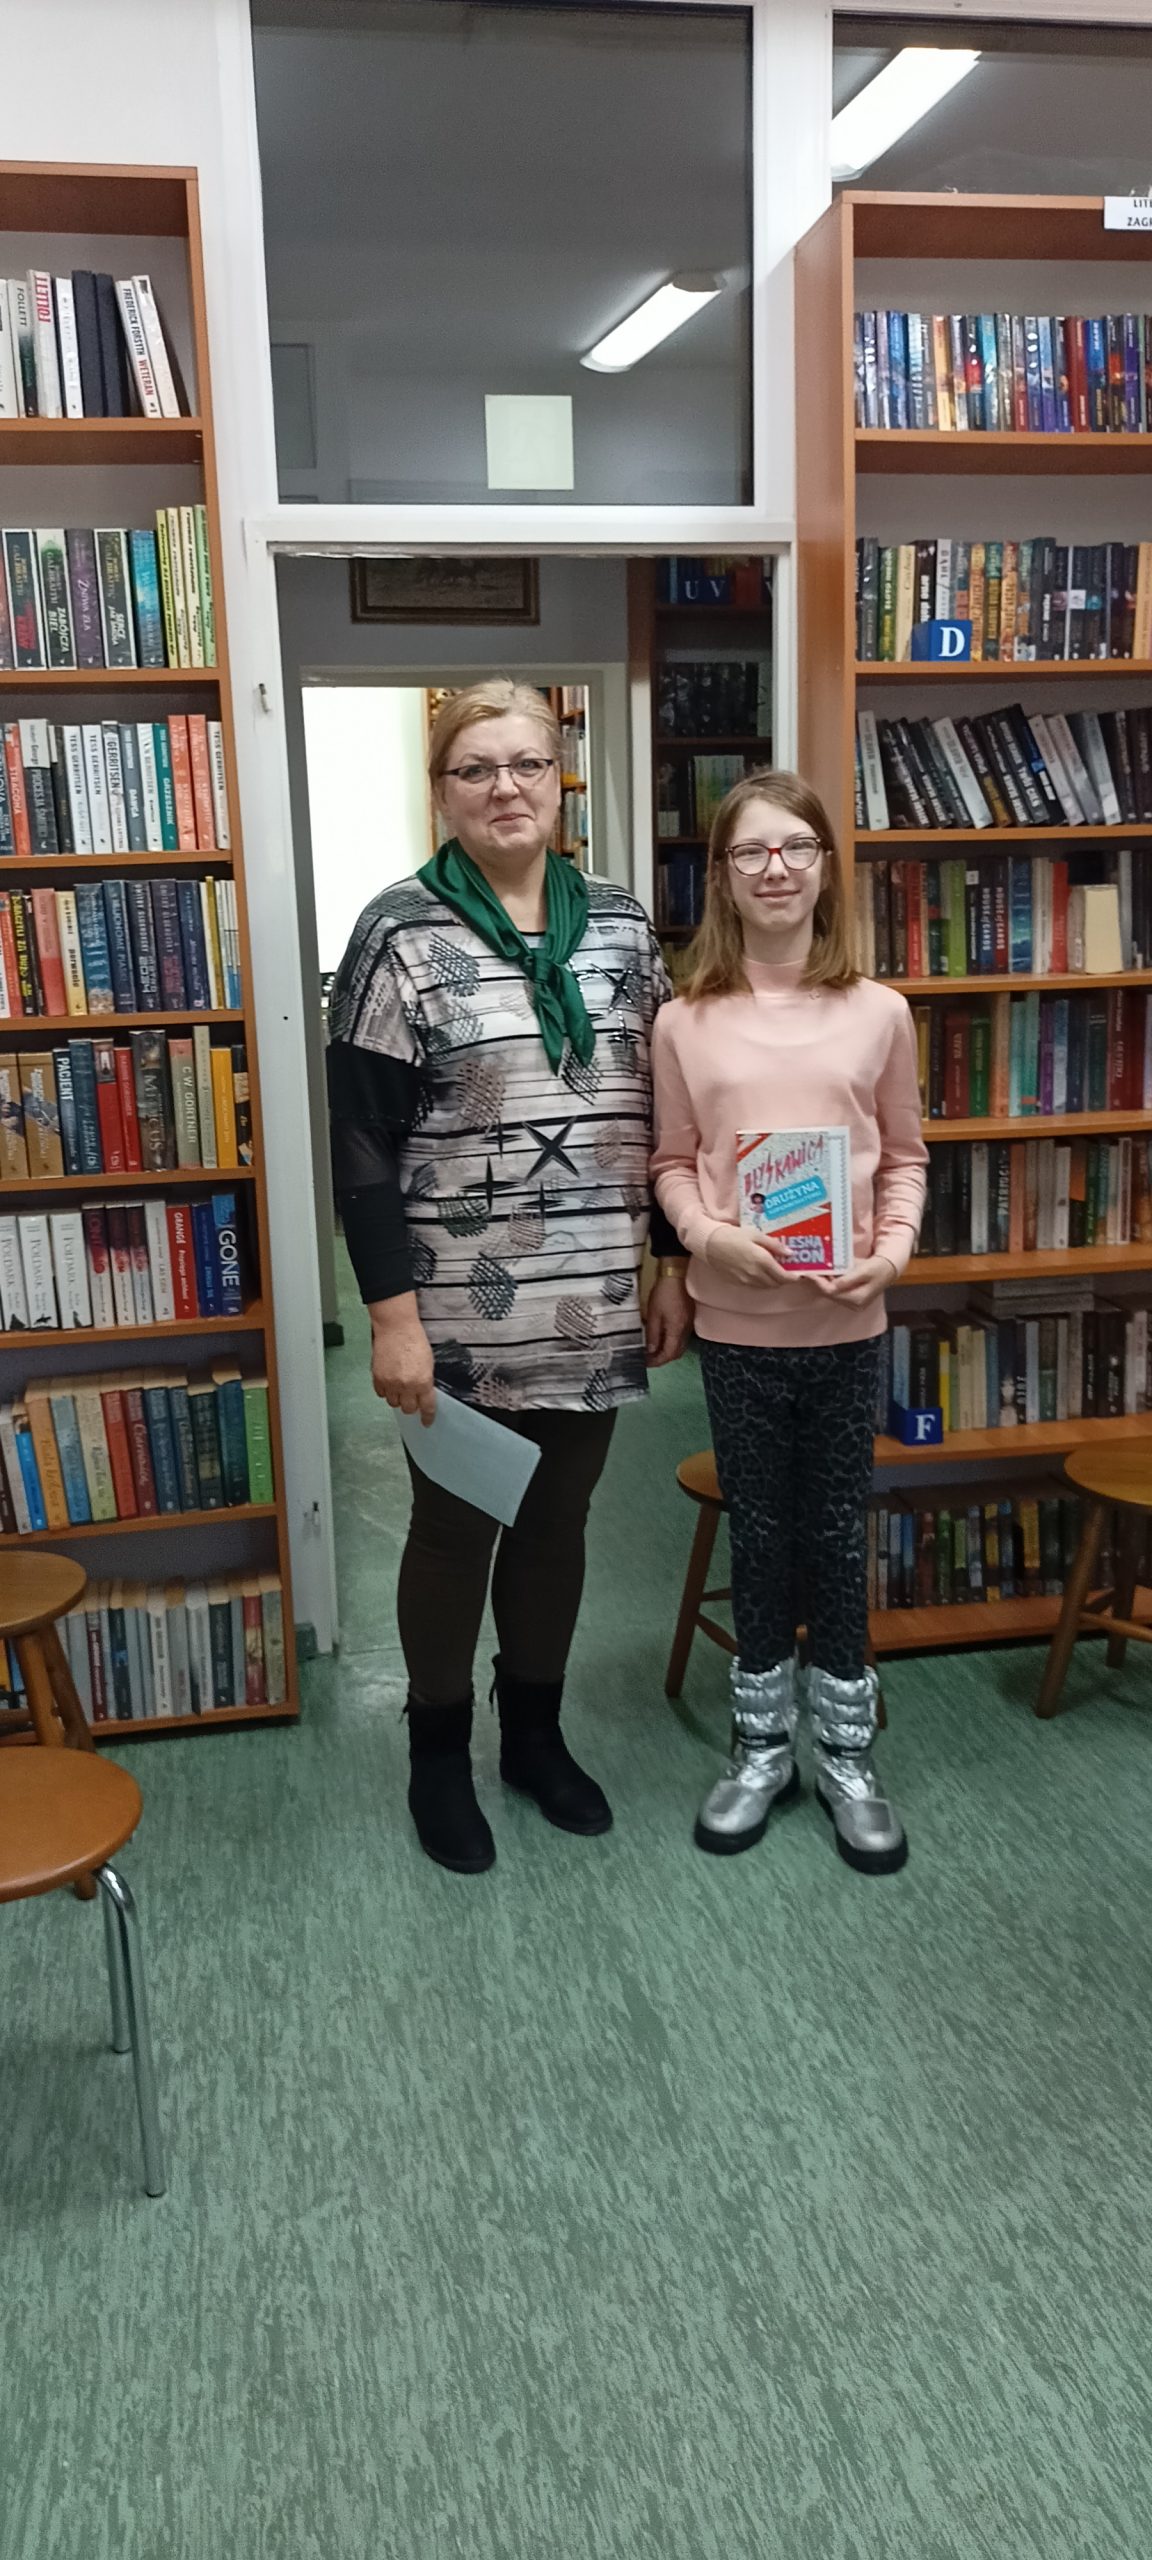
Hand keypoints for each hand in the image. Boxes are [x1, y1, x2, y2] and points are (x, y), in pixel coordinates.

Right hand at [368, 1293, 436, 1423]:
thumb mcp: (428, 1363)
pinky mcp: (378, 1378)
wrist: (396, 1328)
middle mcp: (406, 1386)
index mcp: (423, 1382)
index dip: (427, 1417)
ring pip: (393, 1403)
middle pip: (408, 1408)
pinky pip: (381, 1394)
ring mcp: (390, 1383)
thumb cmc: (415, 1341)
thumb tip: (421, 1394)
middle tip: (411, 1397)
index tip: (426, 1422)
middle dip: (411, 1405)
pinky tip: (389, 1383)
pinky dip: (385, 1391)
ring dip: (397, 1398)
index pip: (426, 1407)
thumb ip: (425, 1381)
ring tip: (399, 1387)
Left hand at [645, 1273, 692, 1366]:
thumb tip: (651, 1350)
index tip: (646, 1363)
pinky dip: (672, 1341)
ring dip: (668, 1350)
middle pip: (677, 1352)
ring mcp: (689, 1324)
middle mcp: (686, 1330)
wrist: (676, 1274)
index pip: (669, 1354)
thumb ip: (653, 1334)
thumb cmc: (664, 1292)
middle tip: (649, 1358)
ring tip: (653, 1349)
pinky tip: (663, 1337)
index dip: (657, 1361)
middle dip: (663, 1358)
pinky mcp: (689, 1318)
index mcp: (677, 1330)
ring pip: (680, 1345)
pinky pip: (682, 1336)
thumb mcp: (653, 1314)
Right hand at [704, 1225, 797, 1288]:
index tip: (797, 1273)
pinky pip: (756, 1286)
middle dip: (784, 1279)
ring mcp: (747, 1280)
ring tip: (774, 1271)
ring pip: (766, 1287)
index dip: (793, 1277)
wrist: (710, 1244)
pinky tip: (760, 1273)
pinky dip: (762, 1282)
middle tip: (787, 1271)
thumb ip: (774, 1245)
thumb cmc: (733, 1236)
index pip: (784, 1276)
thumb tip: (790, 1253)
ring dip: (773, 1282)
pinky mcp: (738, 1283)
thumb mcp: (756, 1235)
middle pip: (777, 1284)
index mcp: (763, 1261)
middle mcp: (756, 1274)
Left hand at [810, 1252, 896, 1309]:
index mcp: (857, 1298)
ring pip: (832, 1294)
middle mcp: (854, 1304)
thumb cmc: (877, 1268)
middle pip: (830, 1295)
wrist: (889, 1269)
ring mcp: (853, 1303)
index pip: (832, 1292)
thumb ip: (848, 1279)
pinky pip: (836, 1292)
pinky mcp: (852, 1299)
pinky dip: (829, 1284)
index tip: (809, 1273)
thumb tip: (833, 1284)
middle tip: (807, 1271)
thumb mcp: (864, 1270)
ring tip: (813, 1273)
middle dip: (818, 1283)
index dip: (819, 1283)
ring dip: (822, 1284)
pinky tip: (824, 1276)